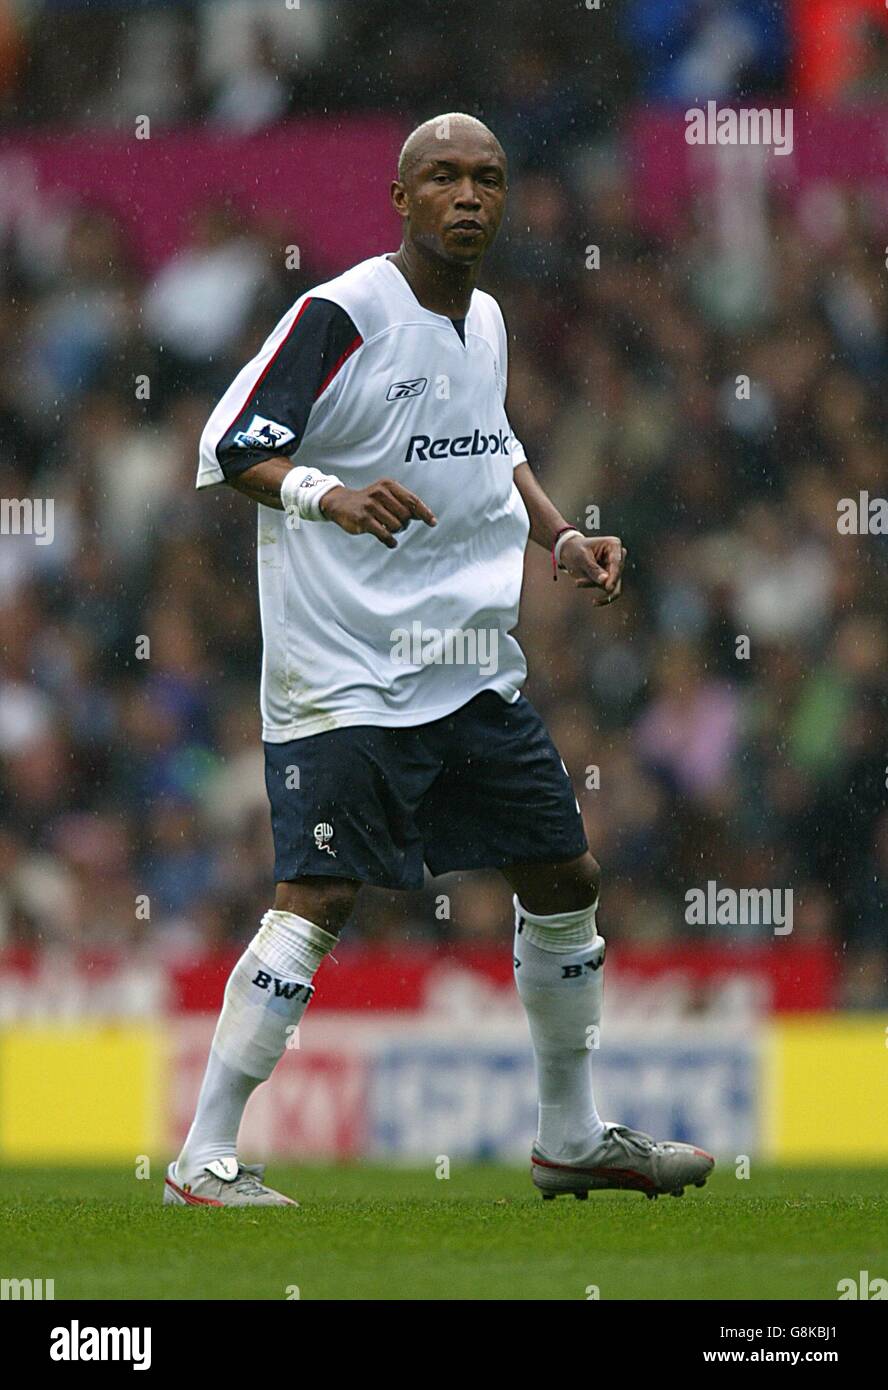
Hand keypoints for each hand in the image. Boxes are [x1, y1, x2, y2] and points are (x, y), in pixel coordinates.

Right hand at [320, 478, 436, 547]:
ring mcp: (371, 506)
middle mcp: (380, 493)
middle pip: (406, 515)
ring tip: (388, 529)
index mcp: (388, 485)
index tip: (433, 523)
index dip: (424, 513)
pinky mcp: (364, 519)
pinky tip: (391, 542)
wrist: (340, 503)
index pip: (412, 500)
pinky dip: (390, 541)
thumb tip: (424, 515)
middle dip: (405, 524)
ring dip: (395, 532)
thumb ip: (403, 503)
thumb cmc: (368, 501)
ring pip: (396, 526)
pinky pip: (385, 535)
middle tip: (396, 524)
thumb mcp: (385, 495)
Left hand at [559, 534, 625, 604]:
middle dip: (597, 581)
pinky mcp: (610, 579)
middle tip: (578, 583)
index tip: (607, 587)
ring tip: (577, 583)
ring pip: (613, 585)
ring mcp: (615, 569)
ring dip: (594, 586)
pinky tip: (594, 602)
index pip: (617, 563)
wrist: (568, 552)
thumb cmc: (575, 550)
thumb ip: (593, 569)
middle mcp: (618, 557)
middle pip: (616, 575)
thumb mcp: (581, 557)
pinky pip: (611, 592)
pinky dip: (602, 598)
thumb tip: (605, 581)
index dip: (613, 576)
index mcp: (614, 545)